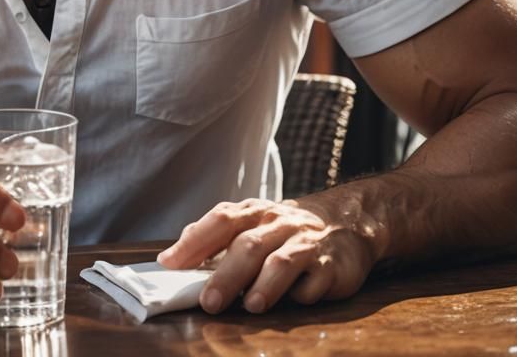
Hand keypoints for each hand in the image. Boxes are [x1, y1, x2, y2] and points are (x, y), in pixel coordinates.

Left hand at [156, 196, 378, 314]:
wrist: (345, 222)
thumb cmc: (284, 230)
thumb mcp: (250, 223)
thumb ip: (214, 237)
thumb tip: (174, 254)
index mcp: (253, 212)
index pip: (220, 220)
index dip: (194, 241)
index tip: (170, 263)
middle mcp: (277, 223)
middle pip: (248, 244)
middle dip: (226, 274)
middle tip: (209, 301)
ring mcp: (305, 242)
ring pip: (282, 261)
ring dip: (264, 284)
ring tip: (251, 305)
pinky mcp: (331, 265)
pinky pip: (315, 281)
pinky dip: (302, 293)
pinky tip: (294, 302)